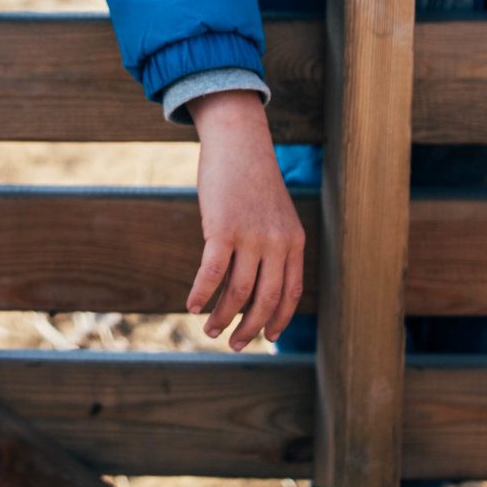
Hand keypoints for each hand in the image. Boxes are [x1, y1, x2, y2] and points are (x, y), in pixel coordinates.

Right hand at [188, 90, 305, 348]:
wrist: (239, 142)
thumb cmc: (252, 180)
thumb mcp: (274, 214)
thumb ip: (271, 246)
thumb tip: (254, 282)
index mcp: (294, 241)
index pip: (291, 293)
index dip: (279, 320)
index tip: (266, 337)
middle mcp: (277, 243)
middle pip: (265, 300)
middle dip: (249, 329)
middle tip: (234, 344)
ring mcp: (251, 237)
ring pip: (238, 292)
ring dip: (222, 317)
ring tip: (209, 329)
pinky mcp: (223, 229)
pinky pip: (212, 273)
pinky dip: (201, 293)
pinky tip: (192, 304)